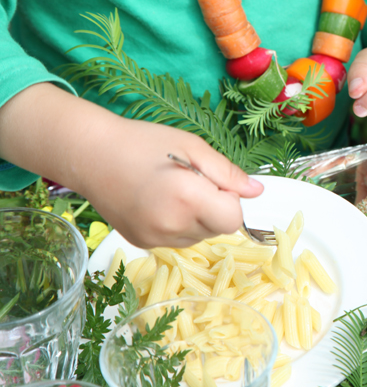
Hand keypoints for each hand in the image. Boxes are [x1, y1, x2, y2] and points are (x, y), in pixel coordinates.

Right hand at [0, 83, 262, 248]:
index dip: (230, 199)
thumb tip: (258, 191)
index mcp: (187, 199)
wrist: (90, 155)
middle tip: (190, 181)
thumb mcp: (192, 146)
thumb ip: (227, 173)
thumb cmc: (144, 142)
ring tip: (173, 191)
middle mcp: (172, 226)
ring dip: (199, 217)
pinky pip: (178, 240)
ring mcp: (155, 239)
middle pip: (218, 229)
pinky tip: (159, 203)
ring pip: (200, 236)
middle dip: (216, 207)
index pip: (233, 219)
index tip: (211, 180)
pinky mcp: (143, 244)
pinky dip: (179, 224)